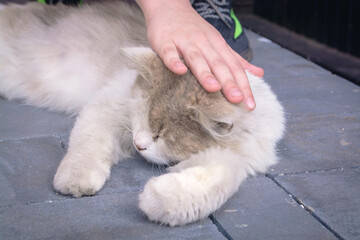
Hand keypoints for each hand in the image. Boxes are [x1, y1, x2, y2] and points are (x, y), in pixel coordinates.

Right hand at [136, 0, 263, 109]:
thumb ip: (236, 60)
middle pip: (218, 64)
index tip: (250, 104)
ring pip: (196, 58)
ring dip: (205, 73)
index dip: (244, 85)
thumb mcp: (218, 42)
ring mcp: (184, 42)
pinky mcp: (165, 42)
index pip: (234, 67)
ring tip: (213, 88)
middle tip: (237, 99)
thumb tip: (259, 73)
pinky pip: (169, 52)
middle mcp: (204, 43)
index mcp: (218, 45)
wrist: (170, 6)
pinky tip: (179, 71)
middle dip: (228, 82)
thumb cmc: (195, 30)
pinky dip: (174, 61)